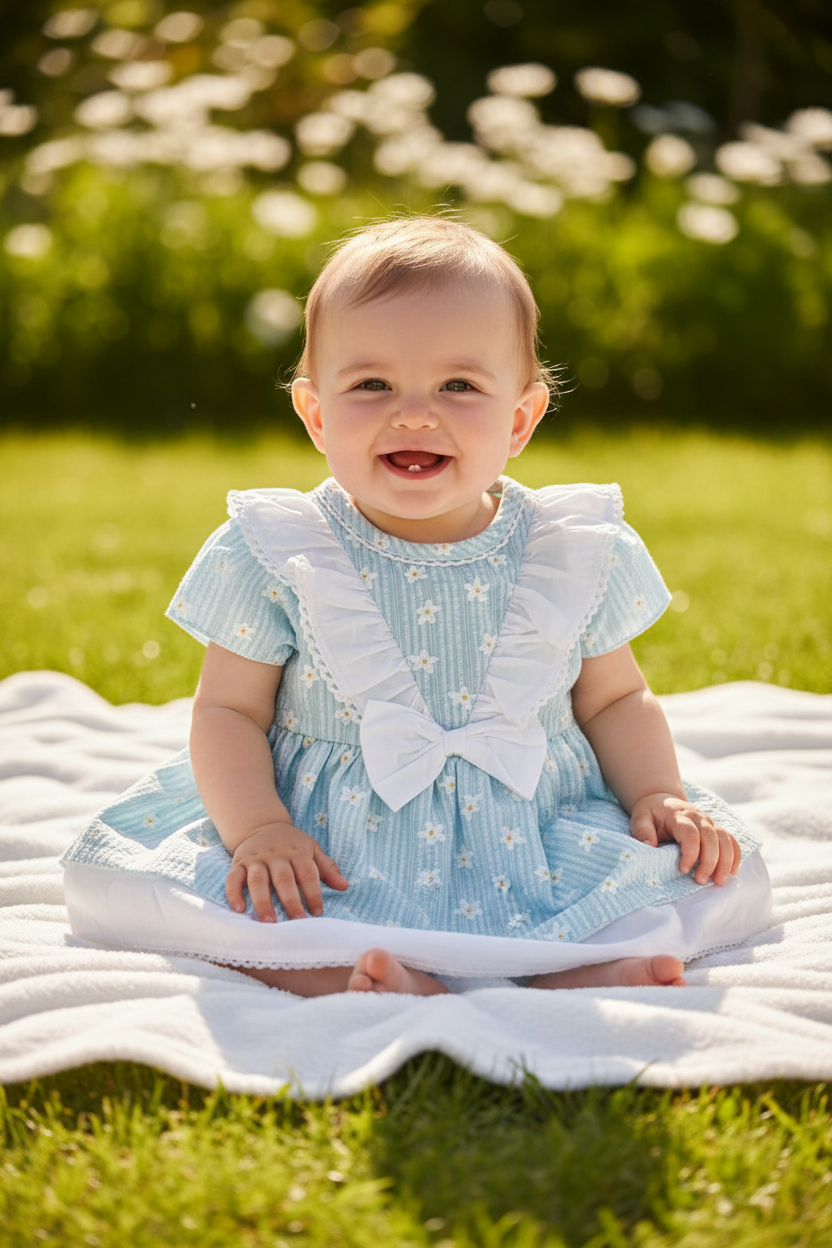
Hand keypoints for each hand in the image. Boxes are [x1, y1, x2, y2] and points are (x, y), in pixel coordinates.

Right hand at [225, 822, 348, 921]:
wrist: (261, 825)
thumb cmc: (291, 843)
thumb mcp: (312, 849)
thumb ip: (327, 868)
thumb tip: (344, 886)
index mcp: (297, 852)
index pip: (307, 873)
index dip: (313, 893)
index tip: (317, 912)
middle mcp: (276, 855)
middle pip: (283, 879)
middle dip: (290, 901)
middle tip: (297, 922)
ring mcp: (256, 859)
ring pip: (258, 881)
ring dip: (263, 902)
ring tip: (269, 922)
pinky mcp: (238, 864)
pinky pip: (233, 878)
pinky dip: (233, 893)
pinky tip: (239, 909)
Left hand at [630, 793, 741, 885]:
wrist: (662, 801)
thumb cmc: (651, 814)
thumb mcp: (640, 818)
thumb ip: (642, 831)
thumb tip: (650, 845)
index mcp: (679, 815)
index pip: (691, 834)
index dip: (691, 853)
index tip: (683, 869)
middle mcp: (699, 817)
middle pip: (711, 838)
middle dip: (710, 862)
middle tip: (701, 881)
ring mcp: (710, 822)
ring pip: (725, 840)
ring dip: (725, 862)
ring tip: (719, 881)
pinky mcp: (716, 829)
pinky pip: (732, 841)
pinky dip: (735, 856)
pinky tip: (732, 873)